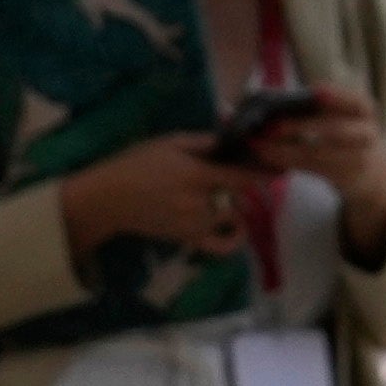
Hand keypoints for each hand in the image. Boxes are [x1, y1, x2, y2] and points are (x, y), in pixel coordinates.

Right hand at [53, 133, 265, 263]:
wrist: (107, 199)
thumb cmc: (135, 164)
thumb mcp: (168, 142)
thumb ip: (203, 141)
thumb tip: (231, 139)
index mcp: (196, 175)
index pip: (242, 176)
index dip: (264, 172)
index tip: (279, 168)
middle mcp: (200, 202)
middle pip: (240, 196)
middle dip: (245, 184)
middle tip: (244, 174)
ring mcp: (195, 224)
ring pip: (232, 215)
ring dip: (235, 203)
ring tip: (227, 193)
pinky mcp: (187, 238)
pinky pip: (220, 246)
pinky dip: (234, 240)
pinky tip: (236, 227)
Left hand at [233, 91, 385, 251]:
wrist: (370, 172)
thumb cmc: (340, 133)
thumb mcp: (337, 117)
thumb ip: (307, 107)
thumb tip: (254, 103)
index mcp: (364, 110)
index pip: (356, 101)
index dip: (336, 95)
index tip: (314, 91)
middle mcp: (366, 133)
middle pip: (335, 130)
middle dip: (301, 127)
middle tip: (270, 126)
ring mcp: (359, 158)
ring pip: (320, 154)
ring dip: (286, 151)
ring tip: (259, 146)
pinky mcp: (345, 177)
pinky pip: (314, 170)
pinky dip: (289, 163)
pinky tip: (268, 158)